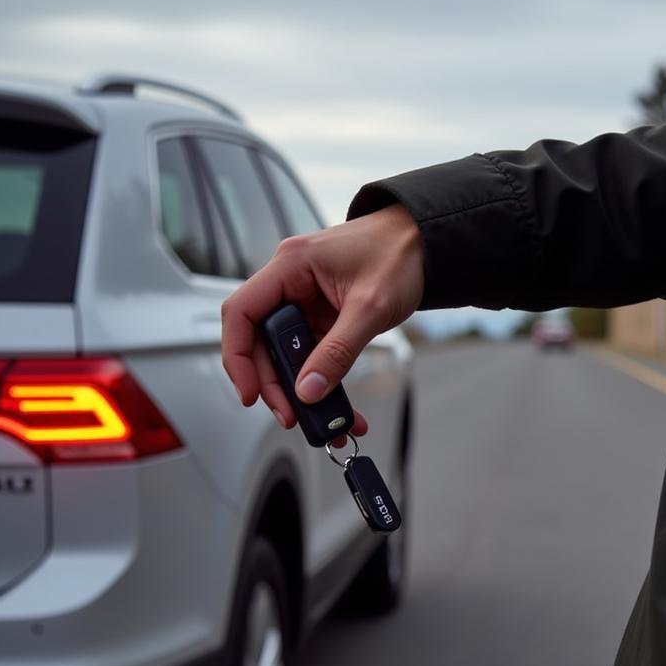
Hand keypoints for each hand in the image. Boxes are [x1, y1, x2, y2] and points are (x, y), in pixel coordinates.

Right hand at [221, 203, 424, 433]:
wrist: (427, 244)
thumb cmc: (399, 253)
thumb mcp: (370, 307)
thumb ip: (338, 351)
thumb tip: (309, 391)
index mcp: (290, 266)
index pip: (242, 313)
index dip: (238, 357)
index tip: (251, 393)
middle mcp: (291, 282)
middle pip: (261, 341)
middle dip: (274, 383)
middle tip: (292, 415)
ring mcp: (306, 300)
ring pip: (286, 354)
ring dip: (300, 389)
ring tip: (323, 421)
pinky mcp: (323, 316)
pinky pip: (312, 354)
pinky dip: (323, 380)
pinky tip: (340, 406)